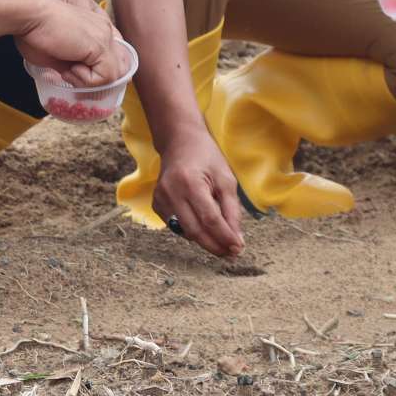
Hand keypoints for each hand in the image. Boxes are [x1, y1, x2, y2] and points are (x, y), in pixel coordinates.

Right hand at [13, 0, 121, 87]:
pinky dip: (87, 80)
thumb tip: (76, 79)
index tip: (72, 75)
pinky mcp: (100, 45)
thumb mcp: (57, 55)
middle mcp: (104, 30)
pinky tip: (70, 69)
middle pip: (118, 68)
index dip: (96, 74)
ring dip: (90, 81)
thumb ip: (72, 65)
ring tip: (68, 71)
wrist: (28, 16)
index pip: (112, 59)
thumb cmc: (34, 32)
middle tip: (71, 76)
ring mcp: (104, 36)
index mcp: (95, 28)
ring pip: (114, 74)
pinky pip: (106, 76)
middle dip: (97, 80)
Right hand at [153, 127, 244, 257]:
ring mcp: (160, 199)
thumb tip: (237, 240)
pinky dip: (192, 231)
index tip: (239, 248)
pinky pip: (176, 226)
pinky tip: (203, 226)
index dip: (225, 237)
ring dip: (205, 241)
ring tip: (222, 242)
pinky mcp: (156, 204)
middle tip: (231, 253)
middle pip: (195, 231)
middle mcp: (171, 192)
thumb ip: (232, 210)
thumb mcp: (226, 179)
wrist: (179, 141)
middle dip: (215, 246)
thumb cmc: (207, 157)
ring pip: (185, 232)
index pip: (210, 220)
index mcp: (190, 183)